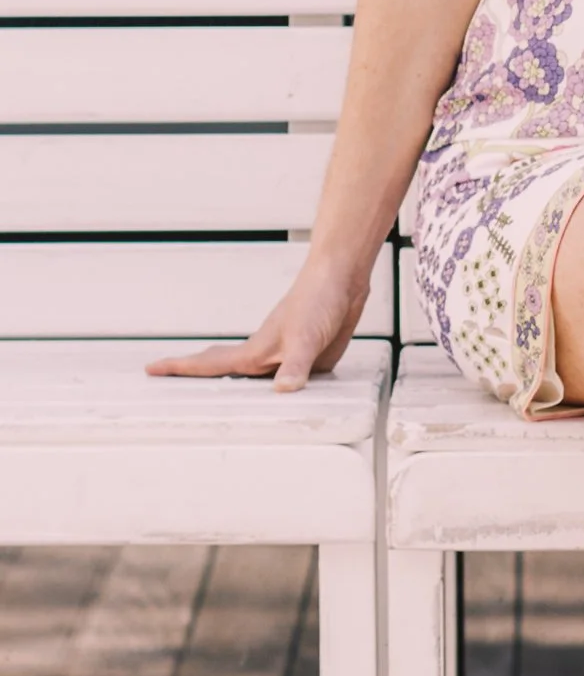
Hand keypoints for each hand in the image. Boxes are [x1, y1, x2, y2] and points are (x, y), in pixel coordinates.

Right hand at [148, 257, 372, 393]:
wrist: (341, 280)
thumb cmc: (318, 301)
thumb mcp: (306, 337)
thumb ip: (295, 366)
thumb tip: (282, 391)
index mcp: (255, 351)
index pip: (210, 364)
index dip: (179, 368)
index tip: (150, 369)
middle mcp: (265, 355)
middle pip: (222, 370)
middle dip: (194, 376)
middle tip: (165, 382)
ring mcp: (284, 355)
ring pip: (251, 377)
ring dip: (232, 385)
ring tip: (210, 395)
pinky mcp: (307, 357)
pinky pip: (283, 378)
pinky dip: (272, 387)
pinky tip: (275, 393)